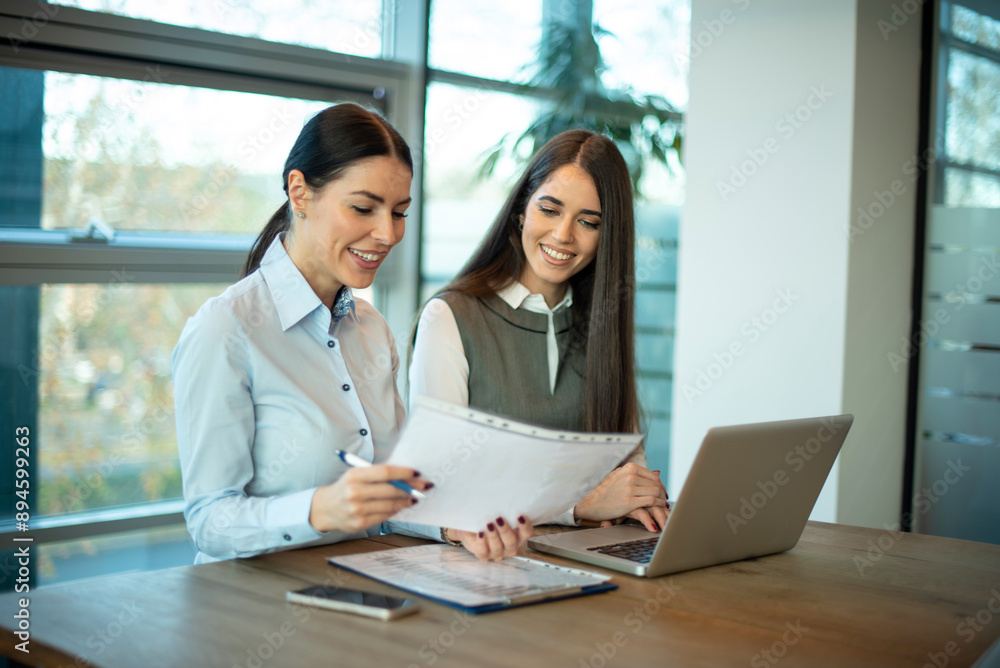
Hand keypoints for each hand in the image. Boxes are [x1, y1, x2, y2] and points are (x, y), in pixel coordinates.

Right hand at [309, 465, 430, 532]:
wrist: (325, 508)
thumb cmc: (346, 487)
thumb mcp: (356, 474)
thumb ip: (377, 474)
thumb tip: (404, 475)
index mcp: (354, 475)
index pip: (385, 472)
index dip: (403, 473)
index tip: (416, 473)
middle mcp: (354, 492)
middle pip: (390, 489)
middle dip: (411, 488)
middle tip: (424, 486)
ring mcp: (357, 510)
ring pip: (390, 504)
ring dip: (406, 500)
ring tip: (416, 497)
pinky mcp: (360, 523)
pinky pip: (385, 516)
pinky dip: (396, 510)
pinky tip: (402, 505)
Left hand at [444, 515, 533, 560]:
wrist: (471, 529)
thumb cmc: (488, 519)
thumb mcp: (496, 513)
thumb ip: (503, 507)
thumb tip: (505, 490)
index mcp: (517, 536)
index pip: (526, 533)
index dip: (525, 526)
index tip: (520, 515)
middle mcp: (509, 547)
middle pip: (511, 542)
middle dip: (505, 530)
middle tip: (499, 518)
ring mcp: (496, 553)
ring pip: (498, 548)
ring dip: (493, 536)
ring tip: (488, 524)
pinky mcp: (483, 555)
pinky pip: (483, 552)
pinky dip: (482, 542)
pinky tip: (480, 533)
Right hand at [574, 463, 667, 528]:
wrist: (590, 502)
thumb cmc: (606, 491)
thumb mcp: (621, 476)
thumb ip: (639, 474)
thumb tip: (658, 473)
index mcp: (629, 467)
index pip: (653, 476)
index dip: (661, 486)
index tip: (662, 493)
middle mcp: (630, 475)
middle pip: (656, 484)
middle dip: (662, 494)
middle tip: (664, 501)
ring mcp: (629, 488)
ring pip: (655, 492)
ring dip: (661, 501)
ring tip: (661, 506)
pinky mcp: (629, 501)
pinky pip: (651, 501)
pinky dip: (657, 506)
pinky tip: (656, 510)